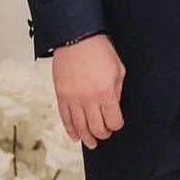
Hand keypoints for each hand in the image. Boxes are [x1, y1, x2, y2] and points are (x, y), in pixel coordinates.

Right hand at [52, 34, 125, 148]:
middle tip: (104, 134)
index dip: (116, 125)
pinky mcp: (61, 95)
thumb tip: (114, 105)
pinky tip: (74, 136)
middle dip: (102, 134)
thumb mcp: (118, 70)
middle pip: (96, 127)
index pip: (113, 120)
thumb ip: (117, 90)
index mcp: (106, 93)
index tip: (116, 124)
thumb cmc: (99, 50)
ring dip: (86, 137)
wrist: (76, 38)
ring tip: (90, 142)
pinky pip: (65, 118)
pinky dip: (70, 129)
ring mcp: (73, 99)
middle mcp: (89, 99)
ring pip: (79, 126)